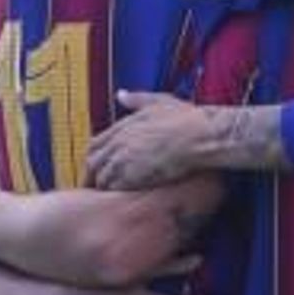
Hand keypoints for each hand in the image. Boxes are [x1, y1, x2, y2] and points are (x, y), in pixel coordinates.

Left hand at [90, 92, 281, 187]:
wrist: (200, 136)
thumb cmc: (187, 118)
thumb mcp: (160, 101)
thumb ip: (137, 99)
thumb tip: (121, 94)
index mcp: (123, 125)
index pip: (95, 144)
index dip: (96, 158)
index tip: (101, 167)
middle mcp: (119, 142)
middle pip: (93, 162)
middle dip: (95, 174)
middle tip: (102, 186)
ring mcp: (124, 159)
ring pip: (101, 178)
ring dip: (107, 186)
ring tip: (117, 195)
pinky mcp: (133, 175)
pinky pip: (115, 188)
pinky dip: (117, 194)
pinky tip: (126, 200)